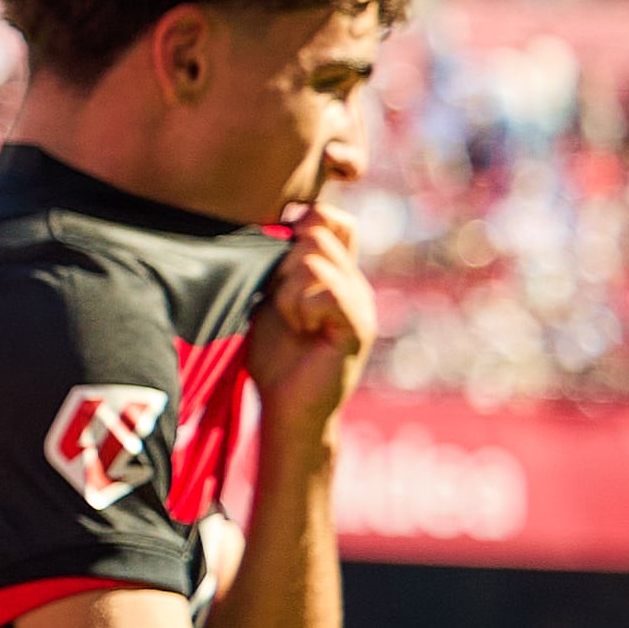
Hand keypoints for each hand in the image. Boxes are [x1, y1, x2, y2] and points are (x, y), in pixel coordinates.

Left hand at [247, 203, 373, 437]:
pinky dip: (301, 307)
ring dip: (288, 289)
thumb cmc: (275, 358)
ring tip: (291, 318)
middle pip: (318, 231)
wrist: (289, 408)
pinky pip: (328, 292)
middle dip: (284, 261)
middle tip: (278, 299)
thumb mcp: (268, 301)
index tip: (277, 261)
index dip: (303, 223)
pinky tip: (302, 328)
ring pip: (315, 259)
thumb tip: (267, 225)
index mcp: (335, 273)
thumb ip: (274, 267)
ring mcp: (360, 303)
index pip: (333, 219)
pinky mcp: (358, 328)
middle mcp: (354, 282)